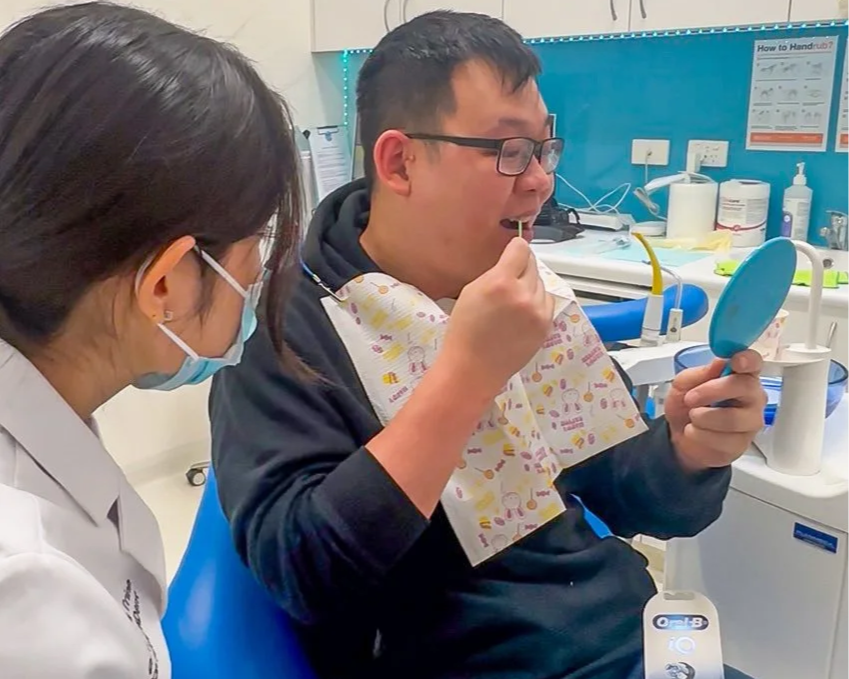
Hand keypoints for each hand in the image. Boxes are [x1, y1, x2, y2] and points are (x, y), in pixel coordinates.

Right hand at [440, 238, 554, 398]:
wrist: (474, 367)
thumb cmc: (465, 330)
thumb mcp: (471, 291)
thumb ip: (495, 272)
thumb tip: (513, 259)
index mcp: (501, 282)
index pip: (521, 248)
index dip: (514, 249)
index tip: (511, 254)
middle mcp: (524, 294)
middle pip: (532, 264)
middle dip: (521, 269)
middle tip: (507, 283)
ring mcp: (538, 311)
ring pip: (541, 283)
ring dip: (530, 286)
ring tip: (512, 302)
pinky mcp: (546, 325)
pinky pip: (547, 301)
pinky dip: (537, 302)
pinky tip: (521, 313)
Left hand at [664, 349, 766, 472]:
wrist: (679, 436)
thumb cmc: (687, 406)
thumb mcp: (682, 385)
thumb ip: (699, 373)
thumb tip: (719, 362)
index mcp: (739, 375)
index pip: (753, 362)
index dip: (748, 359)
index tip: (736, 361)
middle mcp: (751, 396)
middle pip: (744, 387)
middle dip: (711, 391)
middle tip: (690, 398)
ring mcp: (751, 420)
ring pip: (732, 418)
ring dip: (702, 417)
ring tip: (693, 417)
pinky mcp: (743, 443)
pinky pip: (723, 439)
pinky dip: (700, 435)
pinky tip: (697, 432)